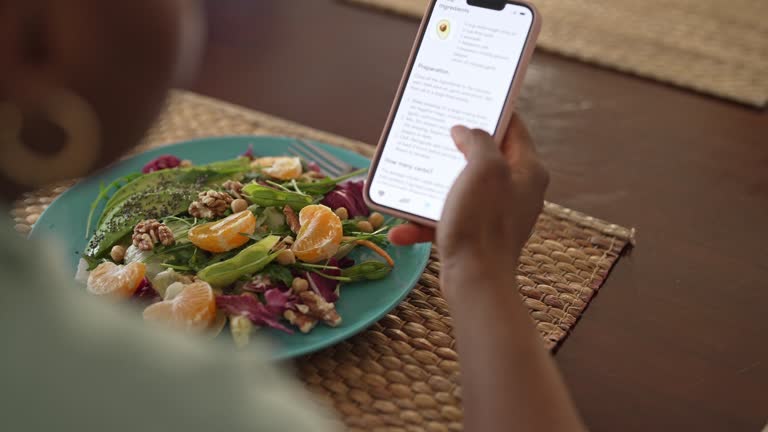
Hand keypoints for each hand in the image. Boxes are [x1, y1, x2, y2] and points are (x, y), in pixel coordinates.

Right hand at [389, 114, 548, 267]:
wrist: (475, 282)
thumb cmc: (483, 221)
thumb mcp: (483, 168)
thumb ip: (476, 141)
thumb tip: (465, 132)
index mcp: (528, 170)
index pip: (514, 127)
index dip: (491, 109)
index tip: (467, 98)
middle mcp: (517, 190)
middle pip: (484, 156)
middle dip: (454, 147)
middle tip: (434, 133)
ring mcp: (496, 214)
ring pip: (461, 188)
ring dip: (431, 187)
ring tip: (408, 180)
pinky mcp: (477, 235)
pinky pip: (448, 219)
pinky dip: (425, 222)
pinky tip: (400, 229)